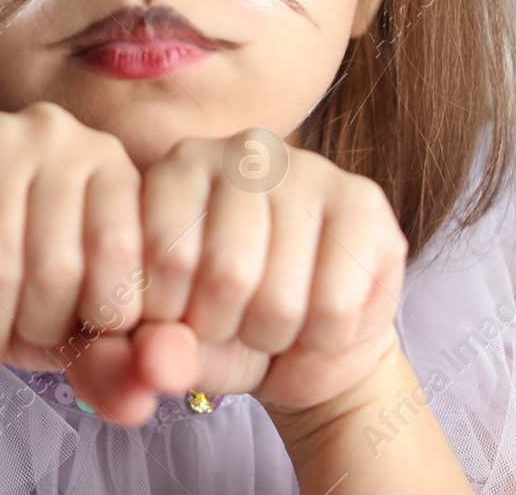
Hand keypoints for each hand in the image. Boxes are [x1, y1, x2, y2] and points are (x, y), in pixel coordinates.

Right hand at [0, 101, 146, 384]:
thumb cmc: (11, 301)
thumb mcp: (72, 339)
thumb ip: (114, 370)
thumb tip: (140, 404)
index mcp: (115, 169)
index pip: (127, 264)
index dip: (94, 324)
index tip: (72, 330)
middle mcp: (63, 134)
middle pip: (59, 268)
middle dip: (32, 329)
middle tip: (13, 335)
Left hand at [71, 132, 406, 420]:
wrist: (312, 341)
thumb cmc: (227, 326)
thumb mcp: (176, 345)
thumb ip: (151, 354)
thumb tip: (154, 365)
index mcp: (180, 167)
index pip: (165, 259)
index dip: (171, 319)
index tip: (179, 320)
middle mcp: (244, 151)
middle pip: (226, 275)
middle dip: (227, 329)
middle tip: (233, 324)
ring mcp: (309, 169)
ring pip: (282, 296)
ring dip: (274, 337)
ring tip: (272, 322)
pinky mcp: (364, 202)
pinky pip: (335, 307)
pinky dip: (323, 338)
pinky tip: (318, 318)